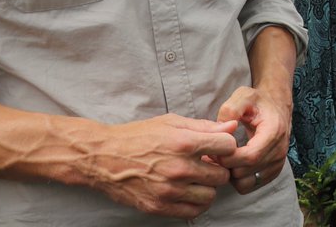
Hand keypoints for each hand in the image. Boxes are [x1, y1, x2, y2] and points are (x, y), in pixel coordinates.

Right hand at [86, 113, 238, 219]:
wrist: (102, 158)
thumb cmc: (139, 136)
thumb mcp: (172, 123)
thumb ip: (204, 126)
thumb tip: (232, 127)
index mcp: (184, 143)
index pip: (228, 147)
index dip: (226, 146)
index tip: (217, 147)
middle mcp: (179, 169)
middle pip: (222, 175)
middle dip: (218, 168)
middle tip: (206, 164)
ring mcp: (169, 190)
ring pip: (211, 195)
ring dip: (207, 187)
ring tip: (196, 178)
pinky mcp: (158, 207)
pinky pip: (194, 212)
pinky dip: (196, 203)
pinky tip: (189, 192)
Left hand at [215, 84, 292, 194]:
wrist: (275, 107)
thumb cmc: (257, 102)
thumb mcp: (243, 96)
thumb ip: (231, 109)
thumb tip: (223, 130)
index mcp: (274, 132)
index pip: (250, 157)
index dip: (228, 157)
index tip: (215, 148)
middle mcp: (279, 150)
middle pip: (245, 172)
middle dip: (225, 166)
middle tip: (214, 153)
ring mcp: (278, 164)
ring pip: (246, 183)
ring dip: (229, 174)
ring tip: (224, 158)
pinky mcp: (272, 172)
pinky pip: (249, 186)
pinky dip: (236, 179)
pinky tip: (232, 163)